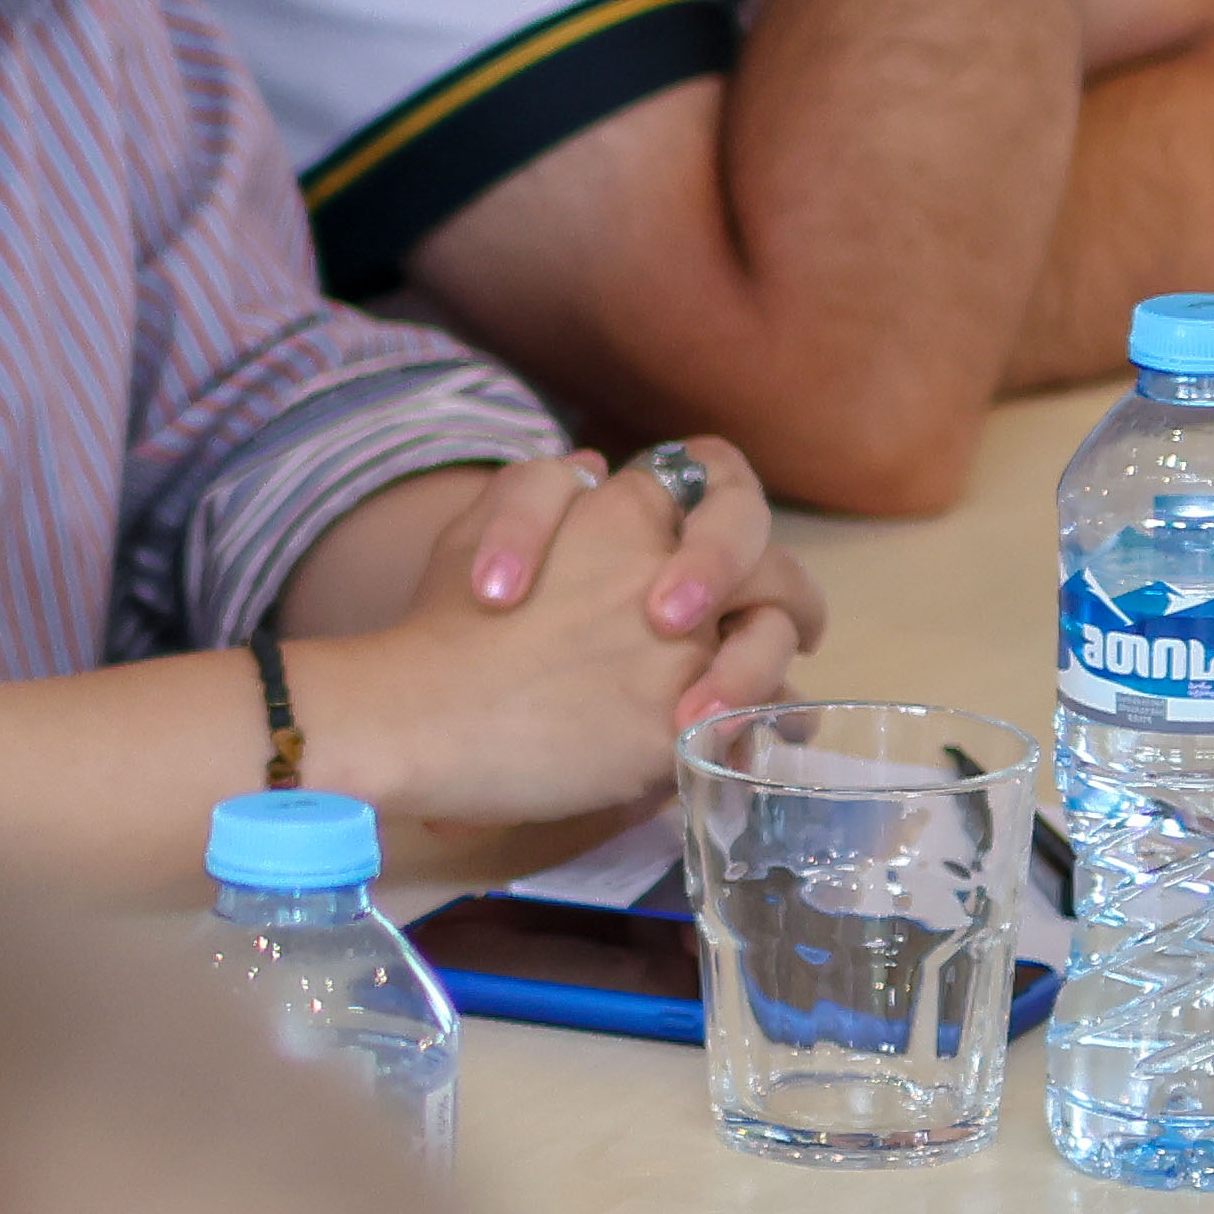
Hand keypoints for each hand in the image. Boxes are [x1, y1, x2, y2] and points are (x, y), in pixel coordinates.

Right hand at [315, 450, 809, 825]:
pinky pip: (754, 724)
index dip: (735, 530)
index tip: (738, 567)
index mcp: (622, 509)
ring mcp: (681, 645)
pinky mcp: (680, 719)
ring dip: (781, 672)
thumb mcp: (477, 528)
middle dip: (794, 600)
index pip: (718, 492)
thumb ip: (543, 495)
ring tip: (785, 712)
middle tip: (799, 630)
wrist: (415, 715)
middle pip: (771, 567)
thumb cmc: (434, 629)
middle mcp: (666, 567)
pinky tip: (756, 748)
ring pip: (774, 644)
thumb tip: (596, 465)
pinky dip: (762, 734)